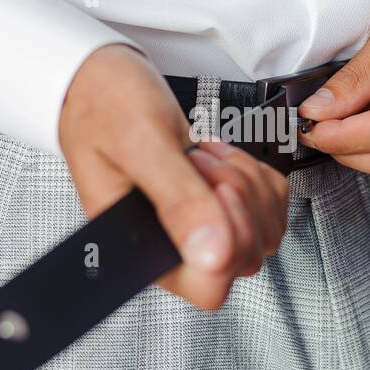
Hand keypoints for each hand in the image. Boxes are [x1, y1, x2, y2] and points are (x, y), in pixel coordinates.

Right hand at [59, 45, 287, 308]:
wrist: (101, 82)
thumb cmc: (104, 108)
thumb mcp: (140, 145)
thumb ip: (176, 199)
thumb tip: (212, 254)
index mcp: (142, 248)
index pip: (208, 287)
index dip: (227, 241)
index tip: (214, 190)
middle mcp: (173, 246)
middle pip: (244, 257)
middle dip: (235, 198)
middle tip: (199, 162)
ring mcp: (200, 228)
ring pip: (263, 232)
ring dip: (247, 184)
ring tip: (205, 158)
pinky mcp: (222, 206)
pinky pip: (268, 206)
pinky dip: (256, 174)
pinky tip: (220, 158)